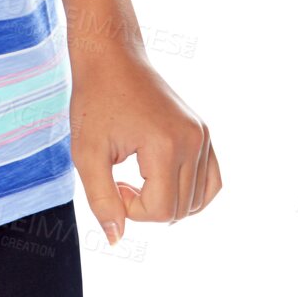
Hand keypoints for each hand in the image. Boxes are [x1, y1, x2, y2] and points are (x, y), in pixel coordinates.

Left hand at [68, 45, 221, 243]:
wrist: (112, 58)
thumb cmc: (94, 100)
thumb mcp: (86, 153)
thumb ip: (101, 199)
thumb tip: (116, 238)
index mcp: (166, 145)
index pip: (161, 211)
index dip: (131, 211)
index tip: (111, 184)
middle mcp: (194, 140)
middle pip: (180, 209)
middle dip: (146, 208)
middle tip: (119, 181)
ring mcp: (203, 136)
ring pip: (198, 201)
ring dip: (167, 202)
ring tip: (137, 178)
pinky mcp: (204, 132)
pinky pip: (211, 181)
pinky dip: (190, 193)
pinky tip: (159, 180)